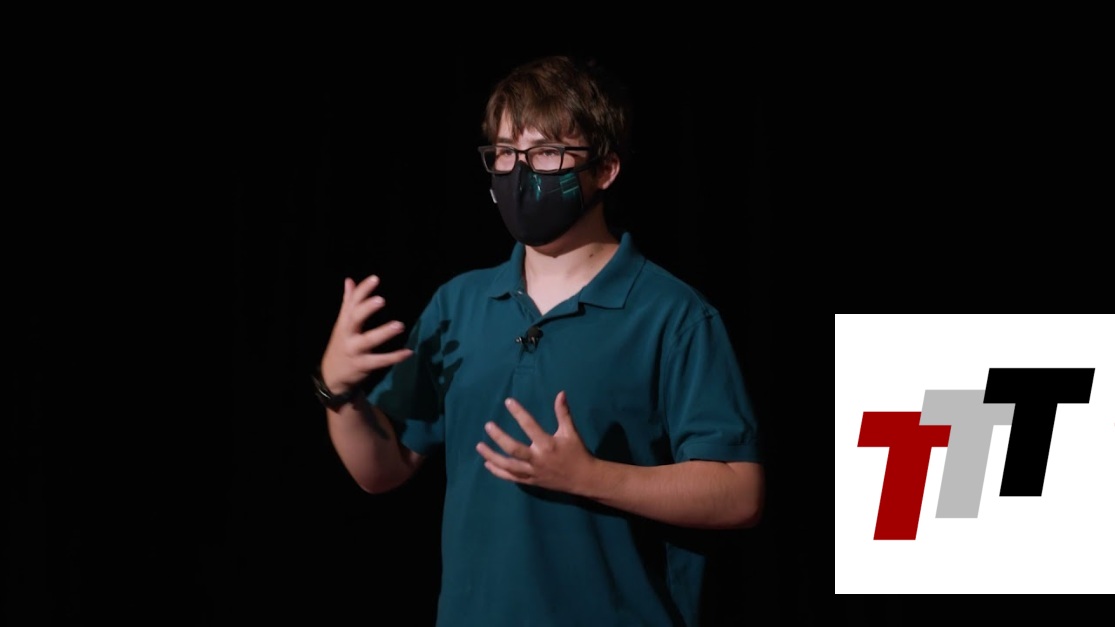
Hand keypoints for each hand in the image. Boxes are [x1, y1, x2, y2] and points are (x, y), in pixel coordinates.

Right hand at [319, 275, 412, 394]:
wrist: (331, 375)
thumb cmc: (341, 344)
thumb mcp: (342, 324)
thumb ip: (348, 302)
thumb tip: (349, 280)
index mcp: (344, 322)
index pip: (352, 303)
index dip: (363, 290)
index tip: (375, 278)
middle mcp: (348, 334)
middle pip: (355, 319)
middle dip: (366, 309)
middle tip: (382, 299)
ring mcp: (355, 350)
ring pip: (368, 341)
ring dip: (384, 333)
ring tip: (400, 325)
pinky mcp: (363, 365)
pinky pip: (380, 361)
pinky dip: (394, 357)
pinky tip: (408, 352)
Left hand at [476, 391, 595, 494]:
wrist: (584, 479)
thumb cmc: (577, 452)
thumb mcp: (571, 432)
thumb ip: (563, 413)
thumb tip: (560, 393)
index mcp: (548, 444)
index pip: (530, 426)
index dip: (519, 413)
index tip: (508, 402)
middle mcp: (538, 459)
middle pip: (514, 449)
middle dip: (499, 437)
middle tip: (488, 426)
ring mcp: (533, 472)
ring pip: (508, 466)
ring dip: (492, 456)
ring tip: (479, 446)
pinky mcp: (531, 481)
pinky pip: (511, 477)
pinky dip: (498, 471)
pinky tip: (487, 463)